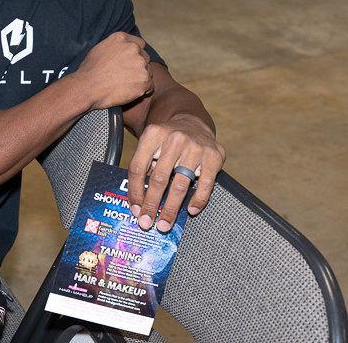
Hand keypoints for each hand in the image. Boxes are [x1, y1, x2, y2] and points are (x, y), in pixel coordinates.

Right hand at [75, 32, 153, 109]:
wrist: (87, 88)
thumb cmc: (89, 71)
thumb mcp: (99, 49)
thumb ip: (115, 47)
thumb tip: (122, 50)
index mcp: (122, 38)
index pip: (139, 44)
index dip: (136, 55)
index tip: (130, 63)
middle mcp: (133, 48)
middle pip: (145, 58)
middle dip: (138, 67)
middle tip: (126, 77)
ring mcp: (140, 63)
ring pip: (148, 72)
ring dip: (140, 79)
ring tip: (125, 86)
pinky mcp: (144, 80)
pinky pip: (150, 86)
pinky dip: (143, 91)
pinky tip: (131, 93)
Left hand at [127, 114, 224, 230]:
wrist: (192, 123)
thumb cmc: (167, 140)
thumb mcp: (151, 143)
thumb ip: (144, 166)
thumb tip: (137, 202)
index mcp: (153, 134)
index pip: (138, 168)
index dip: (134, 192)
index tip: (134, 209)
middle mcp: (174, 139)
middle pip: (158, 179)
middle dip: (151, 205)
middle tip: (146, 223)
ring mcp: (195, 147)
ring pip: (180, 185)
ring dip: (171, 209)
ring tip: (164, 224)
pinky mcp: (213, 156)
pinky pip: (205, 184)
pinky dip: (198, 200)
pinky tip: (191, 210)